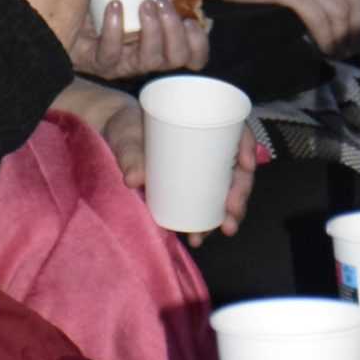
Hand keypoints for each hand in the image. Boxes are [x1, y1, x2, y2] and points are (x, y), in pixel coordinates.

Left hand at [69, 0, 209, 80]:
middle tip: (162, 3)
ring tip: (145, 4)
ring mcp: (122, 63)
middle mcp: (146, 57)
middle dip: (174, 32)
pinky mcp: (96, 61)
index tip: (192, 21)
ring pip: (148, 61)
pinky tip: (114, 7)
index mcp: (162, 41)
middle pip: (175, 59)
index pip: (192, 57)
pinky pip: (110, 55)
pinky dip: (114, 30)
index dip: (198, 45)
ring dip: (151, 32)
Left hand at [112, 110, 259, 245]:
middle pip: (237, 165)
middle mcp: (206, 145)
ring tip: (225, 229)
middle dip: (242, 190)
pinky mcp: (186, 186)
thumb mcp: (127, 135)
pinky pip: (206, 203)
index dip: (248, 144)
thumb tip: (133, 180)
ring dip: (231, 211)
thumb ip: (130, 154)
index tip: (246, 164)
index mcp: (201, 122)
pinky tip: (200, 237)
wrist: (111, 136)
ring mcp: (198, 168)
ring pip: (226, 188)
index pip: (236, 127)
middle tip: (232, 210)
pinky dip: (208, 221)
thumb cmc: (124, 126)